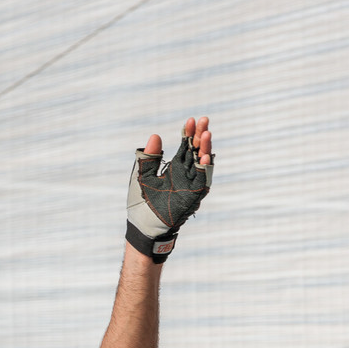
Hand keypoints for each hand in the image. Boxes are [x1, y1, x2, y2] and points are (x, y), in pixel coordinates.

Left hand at [126, 116, 212, 262]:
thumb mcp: (143, 176)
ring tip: (206, 133)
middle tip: (203, 119)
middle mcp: (185, 175)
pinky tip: (204, 157)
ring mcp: (190, 186)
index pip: (185, 146)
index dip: (188, 133)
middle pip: (196, 151)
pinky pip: (201, 182)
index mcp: (175, 168)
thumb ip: (149, 158)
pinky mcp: (192, 198)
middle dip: (200, 135)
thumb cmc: (142, 204)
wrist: (143, 227)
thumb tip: (155, 135)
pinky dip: (204, 170)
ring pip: (202, 164)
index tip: (190, 119)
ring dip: (205, 149)